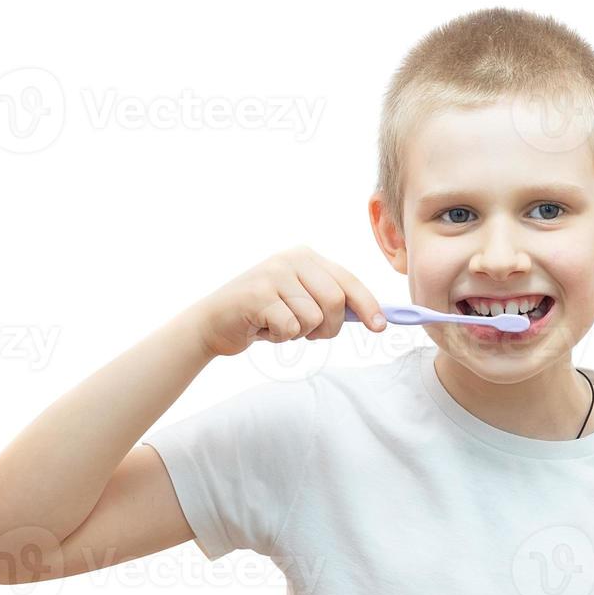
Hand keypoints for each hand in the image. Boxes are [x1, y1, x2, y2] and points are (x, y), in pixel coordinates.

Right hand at [189, 245, 385, 358]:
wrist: (213, 323)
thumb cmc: (264, 315)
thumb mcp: (301, 301)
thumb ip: (332, 302)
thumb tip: (375, 317)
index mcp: (306, 257)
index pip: (349, 281)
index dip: (368, 305)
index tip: (380, 326)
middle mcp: (291, 259)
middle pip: (336, 302)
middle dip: (328, 328)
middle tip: (306, 332)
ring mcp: (273, 274)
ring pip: (314, 318)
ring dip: (299, 333)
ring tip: (277, 325)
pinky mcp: (258, 295)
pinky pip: (291, 328)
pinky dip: (279, 337)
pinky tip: (261, 328)